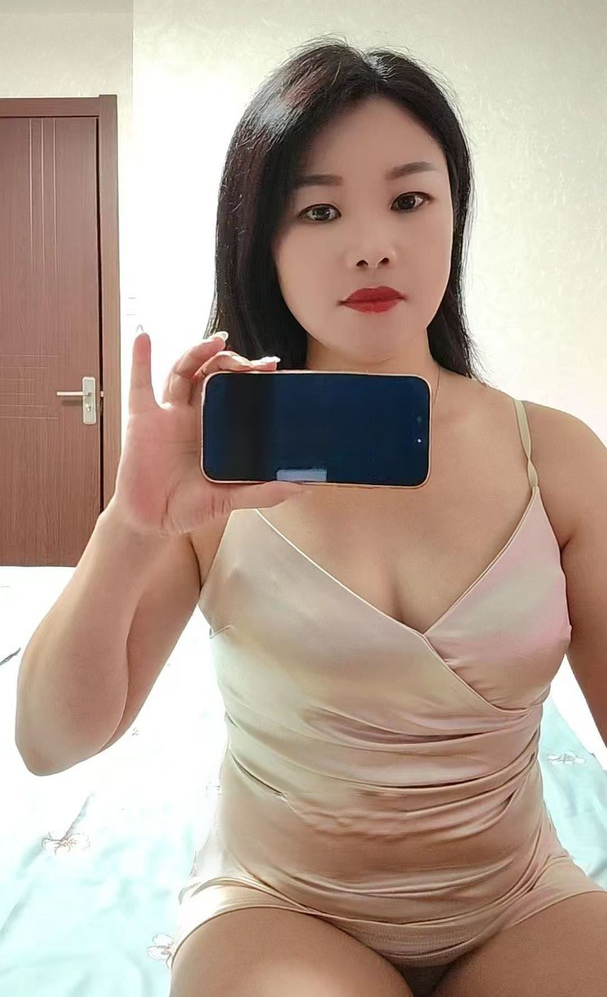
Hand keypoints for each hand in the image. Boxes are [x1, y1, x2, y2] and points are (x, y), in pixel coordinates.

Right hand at [107, 330, 307, 537]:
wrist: (152, 522)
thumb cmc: (189, 508)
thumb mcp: (229, 500)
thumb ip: (262, 493)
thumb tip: (301, 488)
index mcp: (217, 430)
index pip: (237, 391)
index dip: (251, 375)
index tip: (271, 366)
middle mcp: (194, 416)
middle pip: (212, 374)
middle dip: (230, 362)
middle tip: (248, 363)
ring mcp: (168, 415)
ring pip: (183, 372)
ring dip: (197, 352)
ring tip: (214, 342)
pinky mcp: (142, 420)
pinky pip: (139, 384)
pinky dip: (140, 359)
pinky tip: (143, 337)